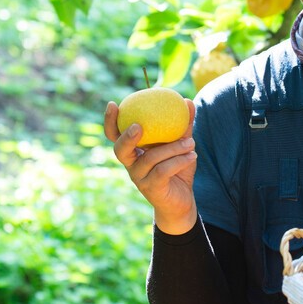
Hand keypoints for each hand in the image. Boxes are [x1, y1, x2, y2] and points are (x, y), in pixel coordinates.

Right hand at [104, 99, 197, 234]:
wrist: (182, 202)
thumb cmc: (178, 170)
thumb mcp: (181, 146)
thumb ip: (183, 125)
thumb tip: (187, 101)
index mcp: (134, 151)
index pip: (115, 136)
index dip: (110, 121)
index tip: (113, 104)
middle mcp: (132, 164)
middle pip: (120, 150)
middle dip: (126, 137)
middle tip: (139, 126)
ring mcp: (140, 178)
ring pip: (150, 158)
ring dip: (172, 147)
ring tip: (191, 142)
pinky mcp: (152, 189)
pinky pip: (163, 171)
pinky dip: (179, 161)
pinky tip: (192, 155)